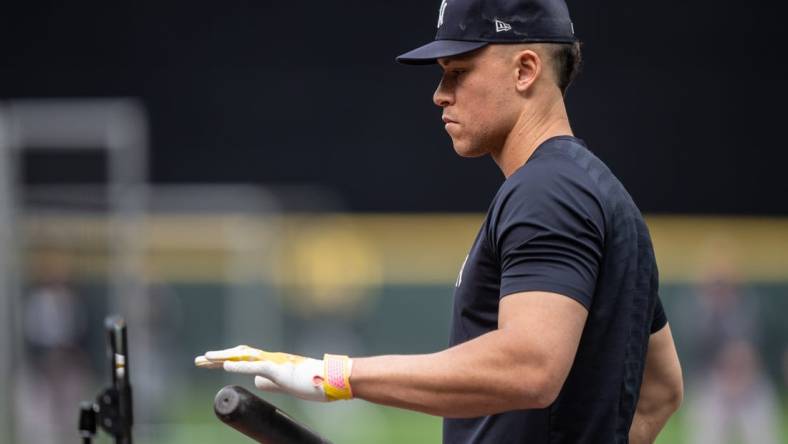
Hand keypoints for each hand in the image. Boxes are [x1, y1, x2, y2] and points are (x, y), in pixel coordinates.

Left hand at [195, 345, 352, 401]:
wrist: (333, 379)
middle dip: (217, 357)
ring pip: (243, 356)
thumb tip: (256, 381)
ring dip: (223, 358)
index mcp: (272, 363)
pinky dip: (239, 365)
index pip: (244, 359)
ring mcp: (274, 363)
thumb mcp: (287, 383)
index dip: (226, 360)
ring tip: (205, 358)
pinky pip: (255, 366)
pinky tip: (225, 365)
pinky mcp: (279, 370)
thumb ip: (271, 381)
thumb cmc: (315, 382)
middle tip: (198, 360)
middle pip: (239, 355)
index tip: (209, 363)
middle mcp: (271, 358)